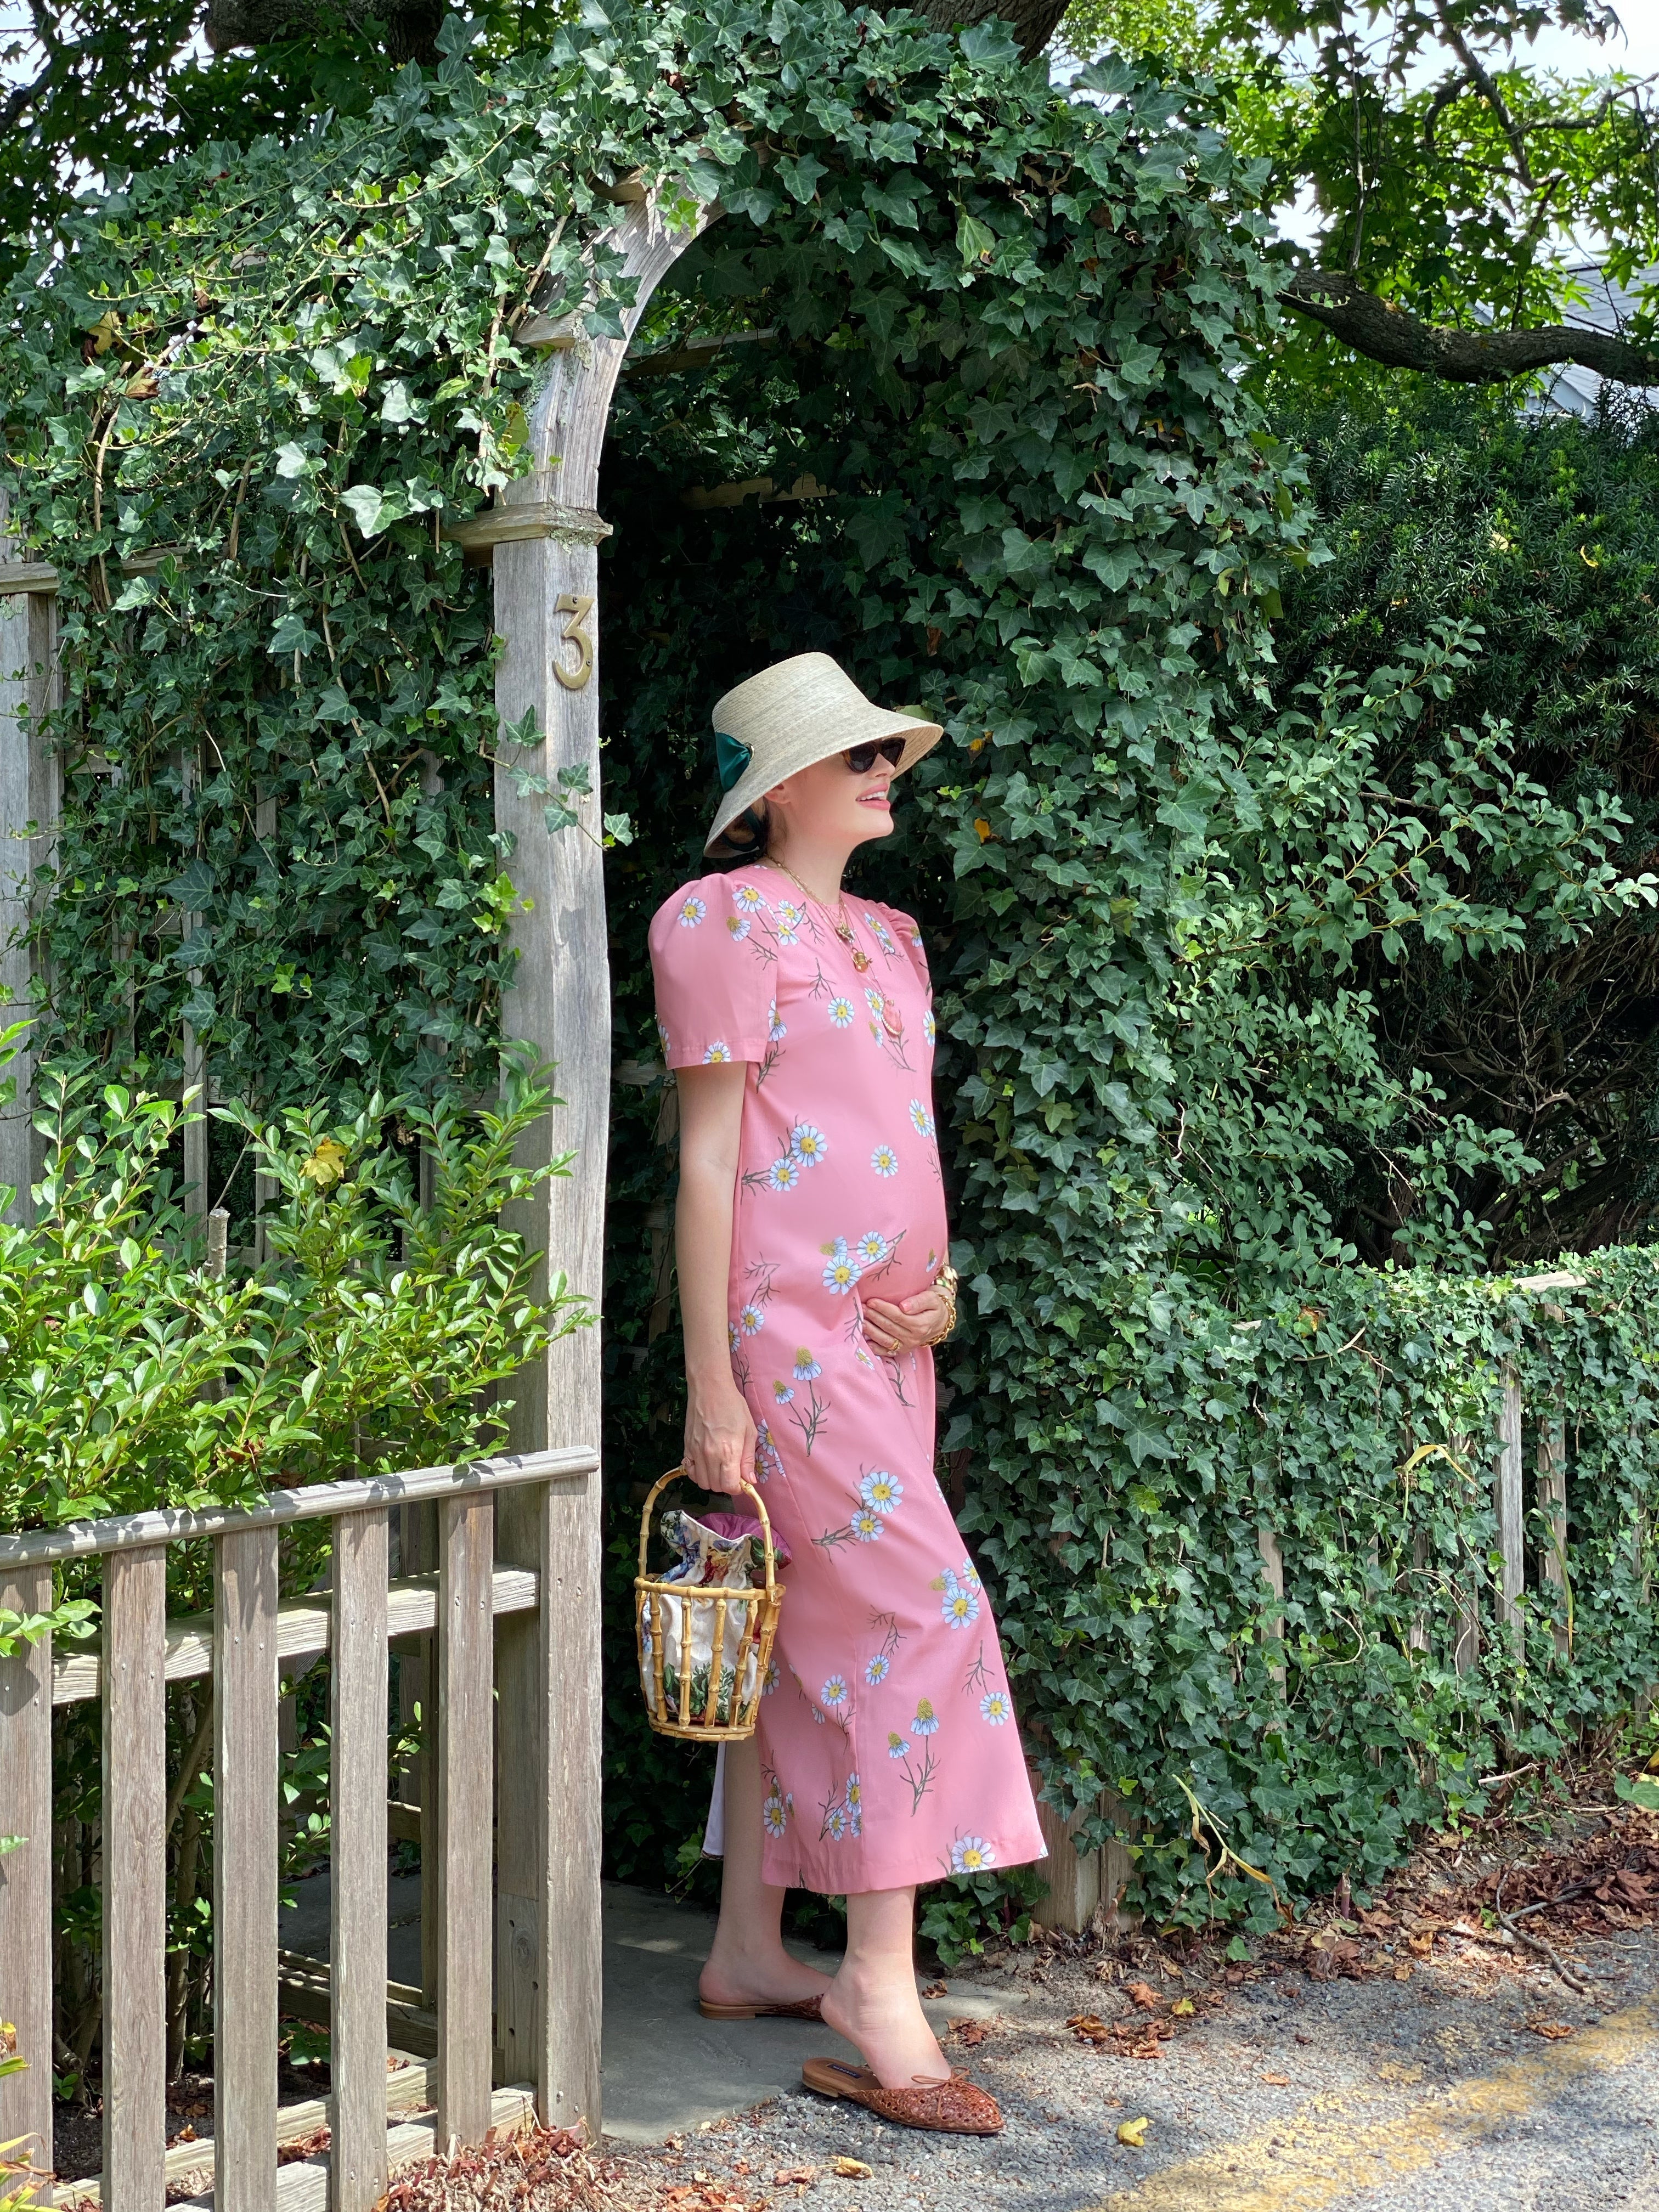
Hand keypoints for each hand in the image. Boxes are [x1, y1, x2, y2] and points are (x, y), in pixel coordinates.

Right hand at [683, 1373, 757, 1495]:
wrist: (709, 1389)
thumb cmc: (733, 1406)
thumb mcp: (749, 1431)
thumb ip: (748, 1459)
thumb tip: (750, 1480)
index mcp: (728, 1452)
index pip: (730, 1486)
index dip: (738, 1487)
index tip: (742, 1480)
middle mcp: (709, 1456)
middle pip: (715, 1486)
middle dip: (726, 1484)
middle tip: (732, 1472)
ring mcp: (695, 1452)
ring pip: (701, 1482)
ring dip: (712, 1480)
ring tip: (719, 1468)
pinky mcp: (686, 1447)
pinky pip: (689, 1471)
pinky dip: (698, 1473)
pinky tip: (706, 1464)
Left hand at [862, 1288, 947, 1356]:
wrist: (940, 1322)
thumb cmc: (934, 1307)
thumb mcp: (932, 1299)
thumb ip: (919, 1302)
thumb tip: (904, 1306)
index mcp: (920, 1325)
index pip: (898, 1316)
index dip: (883, 1309)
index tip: (871, 1301)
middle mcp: (913, 1338)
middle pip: (889, 1327)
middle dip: (874, 1317)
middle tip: (862, 1308)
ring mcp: (907, 1346)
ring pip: (886, 1340)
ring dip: (871, 1331)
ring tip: (861, 1321)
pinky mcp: (902, 1350)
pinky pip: (887, 1351)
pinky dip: (875, 1348)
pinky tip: (866, 1341)